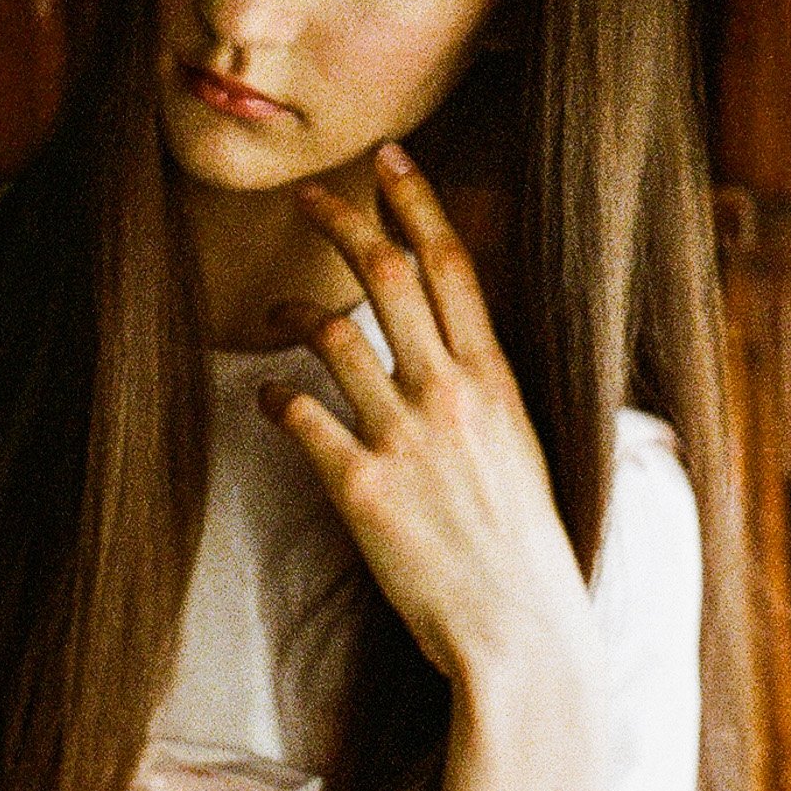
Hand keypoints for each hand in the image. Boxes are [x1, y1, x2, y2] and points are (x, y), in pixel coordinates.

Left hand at [259, 146, 596, 703]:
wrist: (518, 630)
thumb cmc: (523, 551)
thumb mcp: (521, 452)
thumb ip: (483, 398)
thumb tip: (453, 360)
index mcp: (495, 380)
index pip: (452, 265)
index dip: (416, 202)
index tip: (389, 159)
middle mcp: (450, 393)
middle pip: (387, 274)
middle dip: (341, 221)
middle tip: (306, 196)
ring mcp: (404, 436)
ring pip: (334, 334)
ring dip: (294, 311)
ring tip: (274, 313)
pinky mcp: (361, 487)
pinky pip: (301, 416)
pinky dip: (276, 398)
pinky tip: (267, 399)